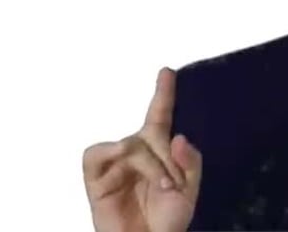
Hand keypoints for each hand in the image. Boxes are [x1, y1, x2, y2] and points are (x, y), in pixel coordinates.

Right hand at [83, 67, 201, 231]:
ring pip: (131, 145)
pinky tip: (123, 158)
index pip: (159, 117)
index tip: (167, 71)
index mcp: (158, 152)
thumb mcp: (190, 190)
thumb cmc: (167, 220)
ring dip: (150, 164)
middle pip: (151, 134)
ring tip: (163, 187)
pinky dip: (110, 151)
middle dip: (168, 157)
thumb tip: (179, 136)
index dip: (163, 93)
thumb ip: (191, 162)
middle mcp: (135, 153)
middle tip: (175, 184)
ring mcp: (114, 165)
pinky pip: (95, 154)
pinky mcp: (96, 180)